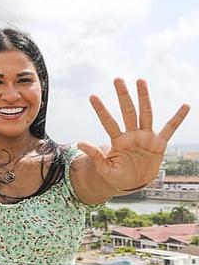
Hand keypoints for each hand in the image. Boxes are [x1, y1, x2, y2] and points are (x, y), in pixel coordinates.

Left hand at [78, 78, 189, 192]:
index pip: (108, 122)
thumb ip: (95, 156)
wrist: (132, 185)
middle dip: (123, 96)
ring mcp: (146, 137)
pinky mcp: (159, 144)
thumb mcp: (104, 169)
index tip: (92, 96)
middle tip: (117, 79)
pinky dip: (178, 118)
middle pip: (127, 111)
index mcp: (118, 141)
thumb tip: (79, 142)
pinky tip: (185, 106)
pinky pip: (170, 129)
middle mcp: (132, 135)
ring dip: (143, 98)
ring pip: (145, 113)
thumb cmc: (117, 176)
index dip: (101, 110)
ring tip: (140, 81)